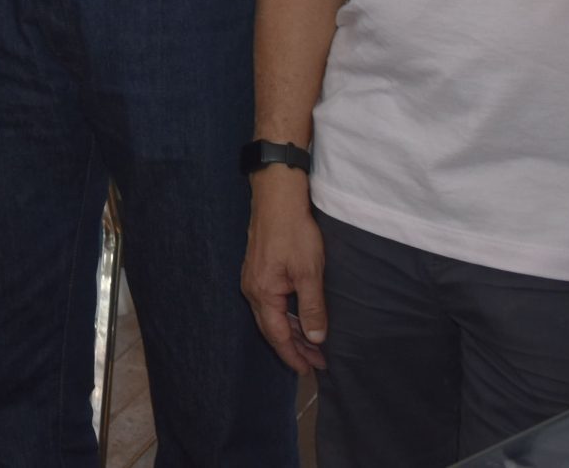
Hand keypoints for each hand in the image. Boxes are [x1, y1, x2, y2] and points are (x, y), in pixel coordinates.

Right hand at [242, 172, 329, 372]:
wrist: (276, 197)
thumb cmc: (294, 231)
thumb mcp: (309, 272)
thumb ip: (312, 307)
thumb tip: (315, 338)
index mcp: (263, 294)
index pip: (278, 336)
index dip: (293, 355)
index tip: (309, 371)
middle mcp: (252, 289)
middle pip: (271, 329)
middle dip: (293, 348)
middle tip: (316, 363)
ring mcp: (252, 278)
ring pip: (271, 316)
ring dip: (290, 331)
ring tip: (311, 344)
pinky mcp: (257, 268)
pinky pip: (270, 302)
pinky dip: (285, 315)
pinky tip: (298, 316)